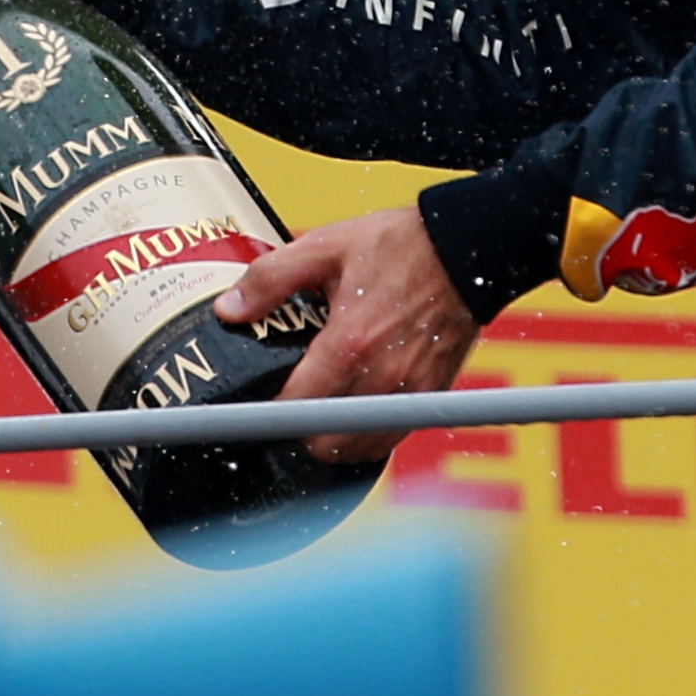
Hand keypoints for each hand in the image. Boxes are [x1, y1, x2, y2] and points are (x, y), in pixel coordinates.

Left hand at [216, 206, 483, 463]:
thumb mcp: (324, 248)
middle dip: (299, 430)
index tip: (260, 399)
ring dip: (334, 437)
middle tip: (290, 401)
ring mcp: (409, 393)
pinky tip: (354, 406)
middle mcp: (381, 378)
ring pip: (359, 449)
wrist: (465, 248)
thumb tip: (230, 309)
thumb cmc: (400, 246)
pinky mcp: (430, 396)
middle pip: (325, 443)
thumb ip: (270, 279)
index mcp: (348, 344)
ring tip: (321, 406)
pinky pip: (391, 437)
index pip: (296, 409)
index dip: (269, 410)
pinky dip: (368, 434)